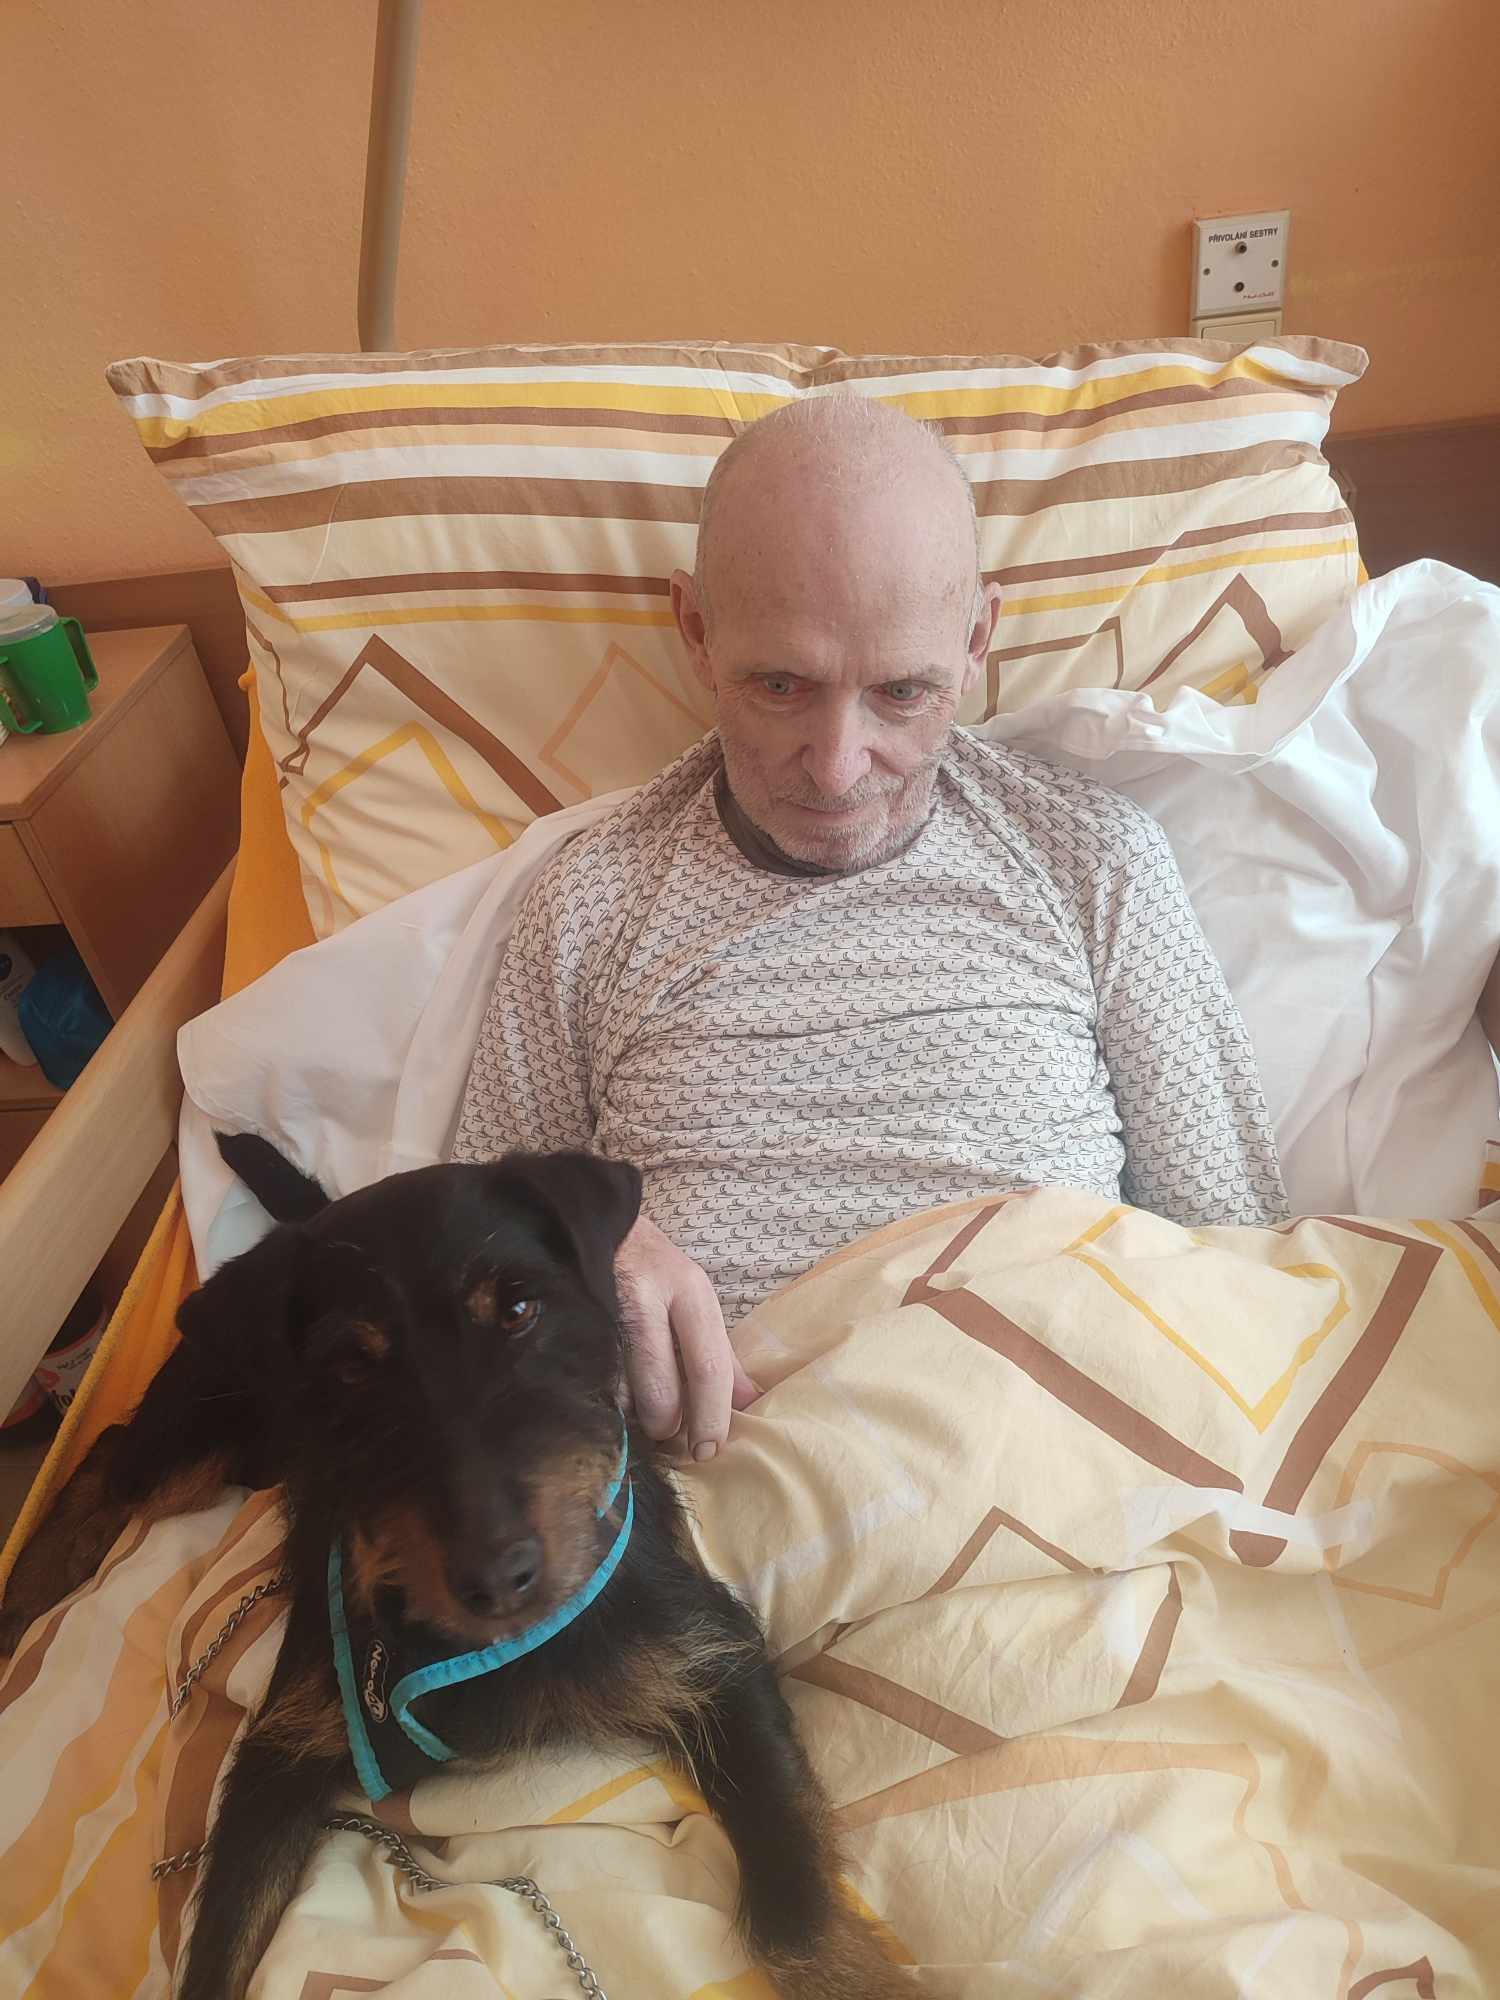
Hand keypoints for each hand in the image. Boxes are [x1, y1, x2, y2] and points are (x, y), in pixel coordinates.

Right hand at [614, 1213, 758, 1460]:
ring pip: (623, 1389)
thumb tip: (751, 1403)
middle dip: (667, 1425)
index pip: (708, 1367)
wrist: (591, 1225)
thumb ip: (722, 1355)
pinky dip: (606, 1399)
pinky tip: (611, 1401)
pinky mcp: (573, 1321)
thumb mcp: (694, 1300)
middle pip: (662, 1387)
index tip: (710, 1449)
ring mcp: (605, 1309)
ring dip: (633, 1416)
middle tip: (670, 1440)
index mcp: (689, 1291)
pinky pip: (593, 1378)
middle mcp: (649, 1297)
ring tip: (640, 1421)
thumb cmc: (652, 1270)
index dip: (711, 1417)